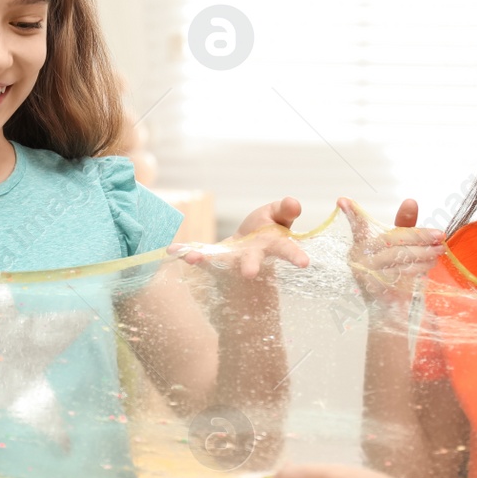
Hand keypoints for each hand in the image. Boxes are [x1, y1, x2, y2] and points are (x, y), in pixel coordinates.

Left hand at [170, 196, 308, 280]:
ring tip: (190, 258)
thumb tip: (294, 203)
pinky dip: (186, 252)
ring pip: (221, 260)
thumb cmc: (267, 230)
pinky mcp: (216, 258)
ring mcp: (233, 258)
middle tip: (248, 274)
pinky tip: (172, 250)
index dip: (295, 256)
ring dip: (206, 259)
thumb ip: (285, 210)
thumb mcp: (279, 216)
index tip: (305, 263)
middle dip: (250, 266)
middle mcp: (252, 255)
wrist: (247, 251)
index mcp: (273, 244)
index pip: (287, 249)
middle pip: (252, 261)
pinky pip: (200, 254)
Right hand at [340, 197, 443, 305]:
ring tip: (439, 250)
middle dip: (418, 236)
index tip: (343, 200)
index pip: (357, 227)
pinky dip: (421, 267)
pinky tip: (431, 264)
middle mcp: (358, 258)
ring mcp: (366, 273)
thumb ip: (404, 226)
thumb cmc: (394, 274)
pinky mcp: (378, 287)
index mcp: (360, 245)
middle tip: (439, 235)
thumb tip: (411, 201)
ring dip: (424, 252)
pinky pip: (403, 272)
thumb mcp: (398, 248)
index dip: (352, 214)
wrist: (391, 310)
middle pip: (390, 240)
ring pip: (400, 256)